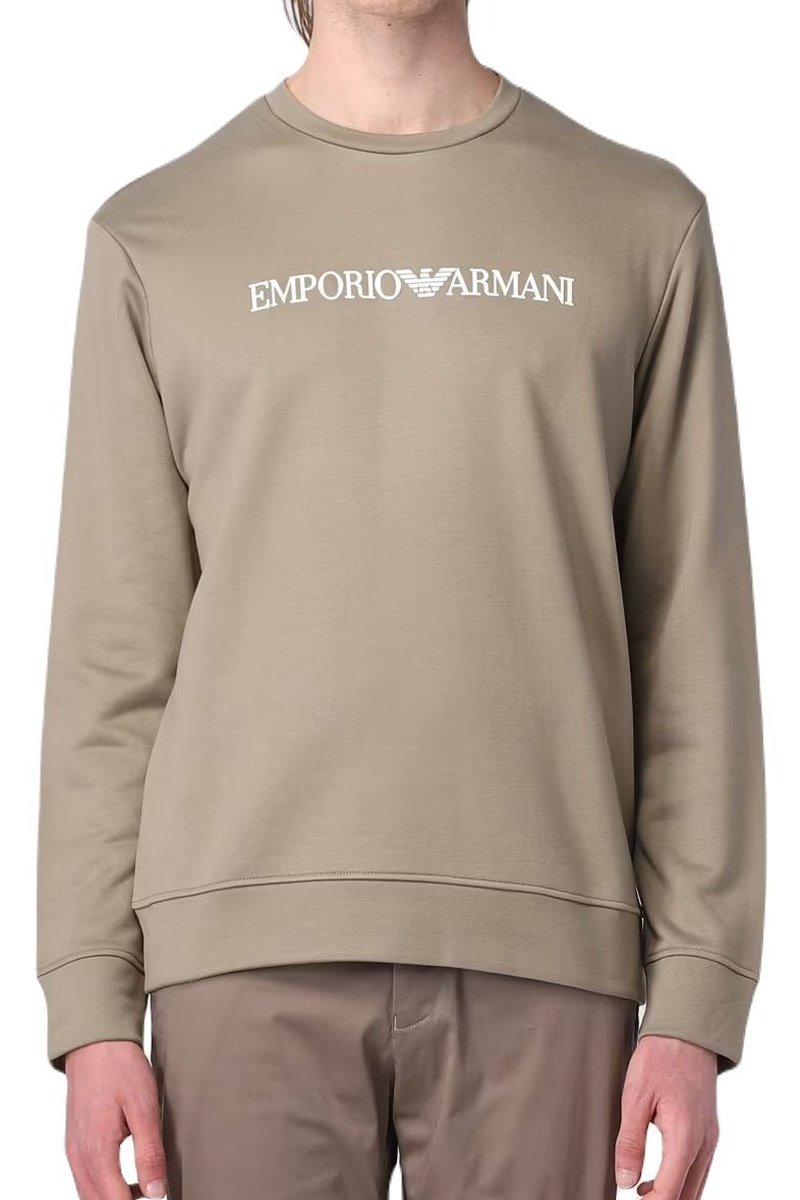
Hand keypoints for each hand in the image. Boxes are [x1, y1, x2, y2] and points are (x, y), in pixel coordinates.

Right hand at [65, 1041, 166, 1198]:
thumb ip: (150, 1153)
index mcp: (97, 1151)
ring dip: (114, 1197)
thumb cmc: (121, 1070)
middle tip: (152, 1192)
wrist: (95, 1044)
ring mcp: (73, 1151)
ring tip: (145, 1187)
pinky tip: (127, 1177)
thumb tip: (157, 1192)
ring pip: (89, 1194)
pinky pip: (85, 1179)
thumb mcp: (144, 1108)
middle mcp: (79, 1157)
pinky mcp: (74, 1144)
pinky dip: (104, 1186)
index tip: (158, 1196)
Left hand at [615, 1035, 718, 1199]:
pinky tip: (660, 1174)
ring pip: (697, 1186)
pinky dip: (683, 1181)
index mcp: (685, 1138)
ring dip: (673, 1194)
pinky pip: (700, 1170)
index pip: (670, 1194)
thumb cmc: (659, 1059)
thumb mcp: (635, 1097)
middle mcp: (704, 1144)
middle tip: (637, 1196)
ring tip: (643, 1190)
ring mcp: (711, 1138)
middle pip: (688, 1197)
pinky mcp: (710, 1131)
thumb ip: (630, 1142)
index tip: (631, 1199)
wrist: (687, 1033)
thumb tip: (625, 1180)